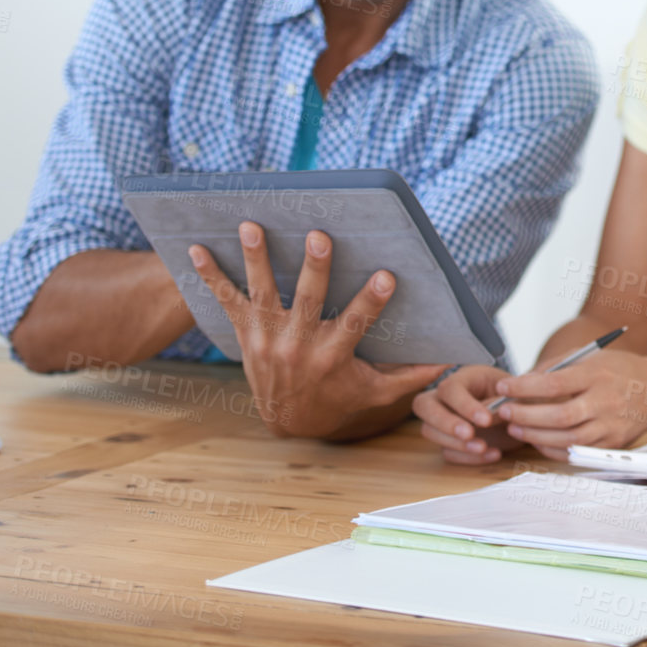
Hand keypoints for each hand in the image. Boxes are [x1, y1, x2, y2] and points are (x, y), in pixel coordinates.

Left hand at [187, 223, 442, 437]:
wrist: (288, 420)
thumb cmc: (341, 397)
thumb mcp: (376, 393)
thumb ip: (411, 376)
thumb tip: (450, 361)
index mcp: (332, 357)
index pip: (356, 324)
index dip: (372, 301)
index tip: (388, 275)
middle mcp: (298, 346)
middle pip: (307, 302)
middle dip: (313, 268)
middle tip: (318, 235)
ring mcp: (268, 339)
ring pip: (262, 294)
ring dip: (257, 259)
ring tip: (250, 225)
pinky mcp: (247, 334)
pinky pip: (226, 302)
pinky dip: (211, 276)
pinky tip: (196, 249)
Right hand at [412, 364, 520, 464]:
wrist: (524, 414)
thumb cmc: (518, 397)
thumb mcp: (515, 395)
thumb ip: (501, 403)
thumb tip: (488, 416)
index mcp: (465, 377)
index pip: (450, 388)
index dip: (464, 405)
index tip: (486, 420)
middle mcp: (447, 397)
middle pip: (424, 405)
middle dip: (445, 422)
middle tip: (469, 435)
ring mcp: (444, 419)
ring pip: (429, 431)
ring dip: (456, 443)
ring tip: (484, 447)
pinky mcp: (449, 441)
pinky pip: (447, 452)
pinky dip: (468, 458)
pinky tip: (493, 454)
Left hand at [493, 351, 646, 461]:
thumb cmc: (617, 369)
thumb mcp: (590, 356)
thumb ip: (556, 367)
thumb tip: (521, 381)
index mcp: (597, 374)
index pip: (554, 383)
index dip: (524, 388)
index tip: (503, 388)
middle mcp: (605, 401)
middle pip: (559, 416)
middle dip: (526, 416)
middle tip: (505, 413)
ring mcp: (610, 426)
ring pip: (567, 439)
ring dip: (535, 436)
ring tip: (516, 428)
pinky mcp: (612, 444)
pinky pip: (577, 452)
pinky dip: (553, 450)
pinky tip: (537, 441)